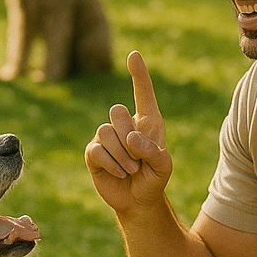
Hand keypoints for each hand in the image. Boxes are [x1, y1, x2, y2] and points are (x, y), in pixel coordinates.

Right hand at [85, 50, 172, 215]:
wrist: (138, 201)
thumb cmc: (154, 179)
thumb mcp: (163, 166)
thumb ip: (153, 151)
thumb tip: (130, 138)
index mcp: (147, 121)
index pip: (143, 93)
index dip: (139, 74)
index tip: (134, 55)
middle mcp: (125, 124)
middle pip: (117, 112)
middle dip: (129, 139)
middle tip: (140, 160)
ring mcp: (106, 137)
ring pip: (106, 132)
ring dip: (122, 156)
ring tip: (131, 169)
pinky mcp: (93, 152)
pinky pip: (97, 150)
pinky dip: (112, 164)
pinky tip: (119, 173)